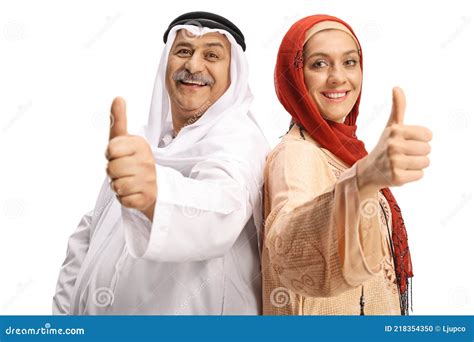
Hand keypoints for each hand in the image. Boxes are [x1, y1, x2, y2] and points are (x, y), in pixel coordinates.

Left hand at [106, 97, 156, 220]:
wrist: (156, 186)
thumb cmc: (135, 161)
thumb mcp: (126, 140)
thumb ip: (118, 121)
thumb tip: (118, 98)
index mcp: (140, 144)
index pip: (110, 149)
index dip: (111, 154)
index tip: (121, 155)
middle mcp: (147, 161)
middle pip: (111, 169)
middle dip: (114, 173)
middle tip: (125, 171)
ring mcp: (149, 180)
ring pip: (116, 185)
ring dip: (118, 186)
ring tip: (129, 182)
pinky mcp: (147, 198)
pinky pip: (123, 199)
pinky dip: (124, 198)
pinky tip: (134, 193)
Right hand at [357, 87, 432, 194]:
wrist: (369, 171)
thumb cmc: (384, 146)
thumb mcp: (391, 127)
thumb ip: (398, 107)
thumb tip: (396, 87)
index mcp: (395, 130)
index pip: (428, 135)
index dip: (420, 139)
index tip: (406, 142)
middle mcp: (394, 145)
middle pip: (427, 149)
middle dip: (418, 153)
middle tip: (403, 154)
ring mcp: (394, 162)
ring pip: (426, 162)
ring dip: (416, 164)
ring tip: (402, 163)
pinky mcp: (397, 177)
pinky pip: (420, 174)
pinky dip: (412, 175)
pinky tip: (400, 172)